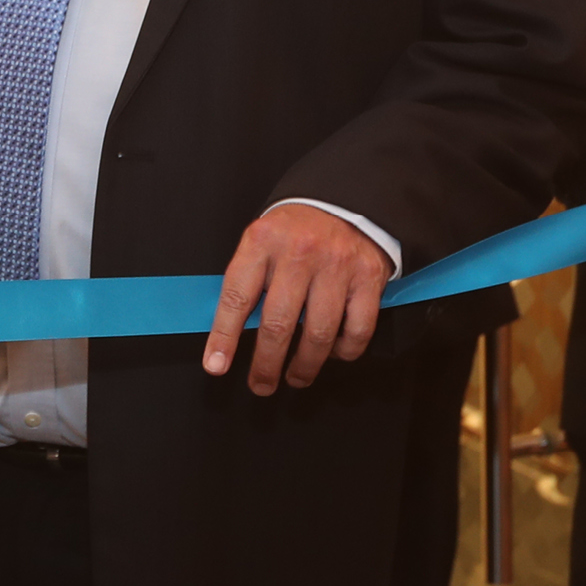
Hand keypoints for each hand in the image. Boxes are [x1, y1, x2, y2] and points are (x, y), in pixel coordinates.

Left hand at [204, 203, 394, 396]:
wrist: (343, 202)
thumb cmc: (294, 231)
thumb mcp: (261, 241)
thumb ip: (248, 281)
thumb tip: (230, 335)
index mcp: (263, 241)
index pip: (237, 296)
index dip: (225, 337)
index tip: (217, 366)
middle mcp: (299, 253)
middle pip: (278, 323)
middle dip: (266, 364)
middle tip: (261, 384)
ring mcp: (336, 265)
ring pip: (318, 333)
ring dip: (304, 366)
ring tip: (295, 377)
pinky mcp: (368, 277)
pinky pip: (357, 329)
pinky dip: (344, 351)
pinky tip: (332, 353)